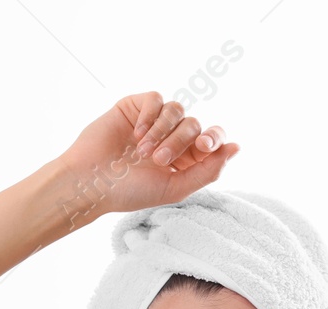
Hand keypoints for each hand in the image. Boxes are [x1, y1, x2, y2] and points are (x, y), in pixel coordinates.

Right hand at [51, 90, 239, 220]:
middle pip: (195, 124)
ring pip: (177, 110)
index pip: (212, 139)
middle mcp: (171, 137)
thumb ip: (208, 171)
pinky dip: (151, 115)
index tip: (205, 145)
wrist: (91, 182)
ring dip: (164, 130)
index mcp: (184, 159)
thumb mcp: (175, 188)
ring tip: (144, 151)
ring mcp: (153, 121)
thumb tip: (236, 147)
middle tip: (160, 159)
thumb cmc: (129, 192)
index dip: (215, 138)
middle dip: (181, 141)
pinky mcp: (135, 107)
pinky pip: (156, 98)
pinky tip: (136, 134)